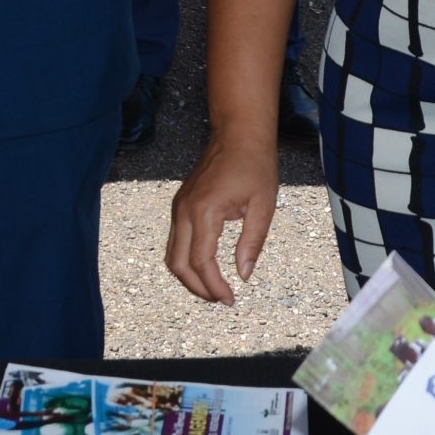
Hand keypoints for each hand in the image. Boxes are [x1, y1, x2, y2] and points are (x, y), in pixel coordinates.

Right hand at [165, 129, 277, 302]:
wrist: (238, 134)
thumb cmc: (254, 166)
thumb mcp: (263, 207)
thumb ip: (252, 243)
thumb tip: (243, 274)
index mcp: (204, 211)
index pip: (201, 261)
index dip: (214, 286)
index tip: (230, 299)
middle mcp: (184, 211)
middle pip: (177, 264)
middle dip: (197, 288)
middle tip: (221, 300)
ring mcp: (178, 207)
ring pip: (172, 255)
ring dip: (190, 277)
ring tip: (214, 289)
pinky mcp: (180, 205)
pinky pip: (176, 241)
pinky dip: (187, 260)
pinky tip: (207, 267)